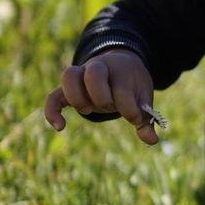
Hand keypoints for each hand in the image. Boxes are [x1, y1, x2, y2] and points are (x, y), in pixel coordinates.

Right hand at [44, 49, 158, 144]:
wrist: (120, 63)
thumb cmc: (132, 84)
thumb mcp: (143, 96)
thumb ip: (145, 117)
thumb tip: (152, 140)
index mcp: (121, 69)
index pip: (121, 88)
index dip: (129, 108)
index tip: (135, 119)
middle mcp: (99, 67)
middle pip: (94, 72)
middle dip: (102, 95)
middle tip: (108, 107)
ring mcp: (81, 76)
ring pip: (69, 75)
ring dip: (77, 96)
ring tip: (87, 110)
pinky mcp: (69, 89)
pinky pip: (53, 96)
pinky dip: (52, 111)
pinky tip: (60, 127)